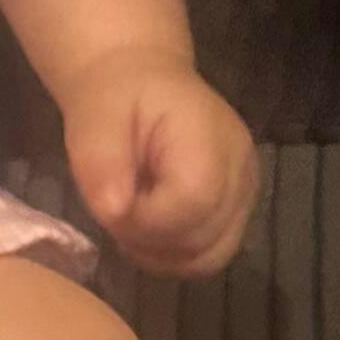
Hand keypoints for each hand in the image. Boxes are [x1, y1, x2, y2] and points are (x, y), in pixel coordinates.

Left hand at [57, 58, 259, 278]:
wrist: (141, 83)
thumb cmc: (116, 99)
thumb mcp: (93, 118)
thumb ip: (101, 162)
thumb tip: (114, 212)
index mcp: (209, 138)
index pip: (193, 203)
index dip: (147, 220)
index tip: (113, 206)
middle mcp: (240, 169)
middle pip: (205, 238)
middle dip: (150, 240)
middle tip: (116, 213)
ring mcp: (246, 192)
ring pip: (212, 256)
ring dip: (163, 254)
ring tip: (131, 221)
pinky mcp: (238, 210)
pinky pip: (212, 254)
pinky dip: (175, 255)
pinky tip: (147, 231)